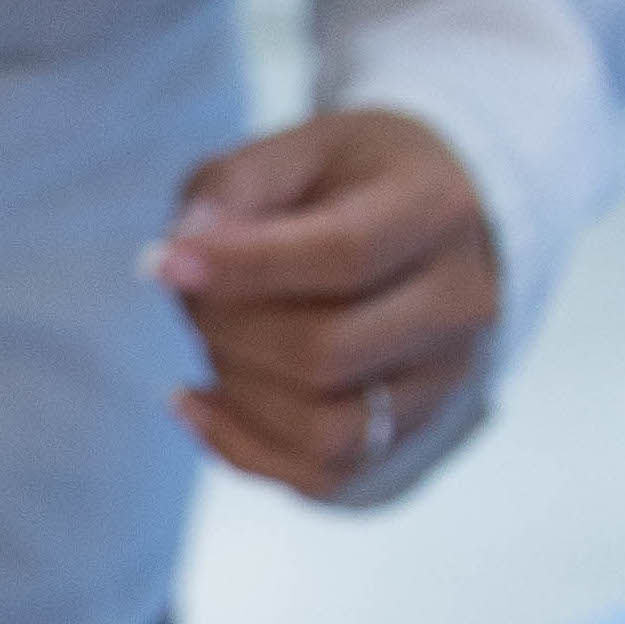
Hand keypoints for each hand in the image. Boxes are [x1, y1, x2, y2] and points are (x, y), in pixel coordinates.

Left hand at [154, 107, 499, 503]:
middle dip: (228, 328)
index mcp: (437, 211)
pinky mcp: (409, 434)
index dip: (244, 266)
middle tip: (189, 293)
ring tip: (209, 339)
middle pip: (326, 351)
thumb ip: (233, 189)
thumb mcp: (295, 147)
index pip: (344, 256)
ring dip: (236, 391)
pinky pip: (320, 476)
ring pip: (325, 429)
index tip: (164, 264)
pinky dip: (239, 447)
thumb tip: (180, 254)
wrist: (431, 229)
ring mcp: (443, 380)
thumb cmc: (351, 181)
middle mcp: (460, 304)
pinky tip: (196, 400)